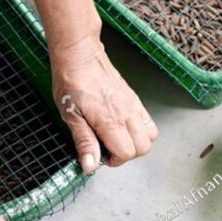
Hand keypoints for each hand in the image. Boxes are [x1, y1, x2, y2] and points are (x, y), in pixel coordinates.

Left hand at [52, 36, 157, 173]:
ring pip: (150, 136)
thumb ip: (84, 141)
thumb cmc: (71, 81)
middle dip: (127, 155)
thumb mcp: (70, 115)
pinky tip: (121, 126)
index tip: (100, 155)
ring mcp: (133, 105)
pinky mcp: (134, 98)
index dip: (114, 160)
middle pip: (143, 148)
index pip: (127, 153)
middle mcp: (127, 114)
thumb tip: (90, 165)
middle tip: (108, 148)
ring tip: (116, 138)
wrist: (80, 55)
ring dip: (136, 143)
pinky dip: (140, 130)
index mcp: (110, 121)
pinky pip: (148, 121)